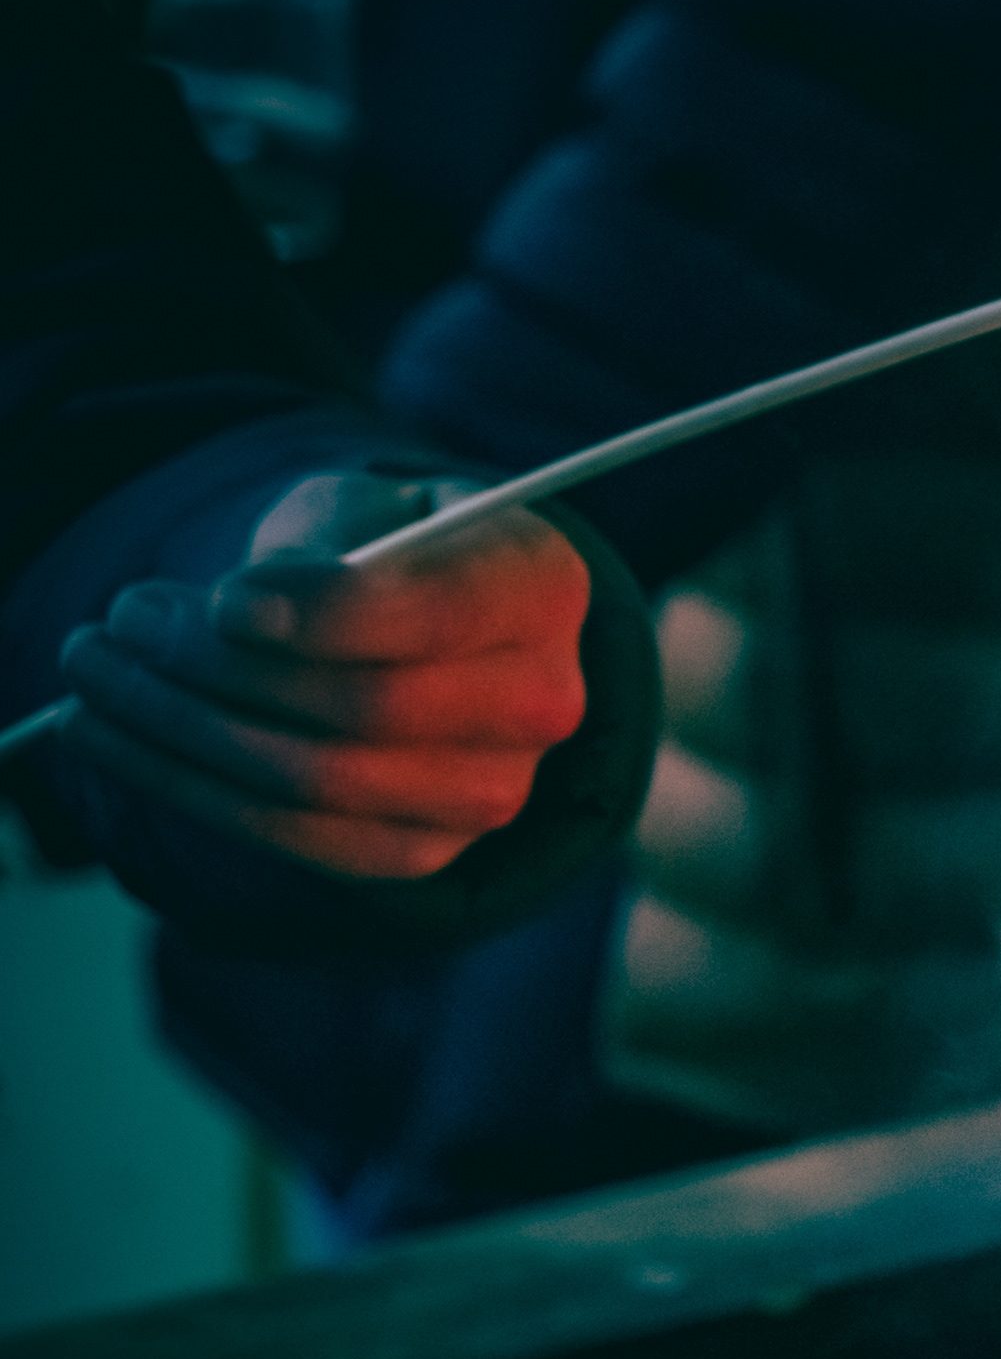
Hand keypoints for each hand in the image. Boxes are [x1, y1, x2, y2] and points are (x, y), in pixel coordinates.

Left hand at [58, 474, 590, 881]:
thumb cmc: (389, 550)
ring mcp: (495, 790)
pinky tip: (119, 740)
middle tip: (124, 620)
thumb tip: (239, 617)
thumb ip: (325, 545)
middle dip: (220, 669)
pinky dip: (192, 790)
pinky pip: (299, 837)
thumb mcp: (364, 509)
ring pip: (320, 781)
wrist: (434, 635)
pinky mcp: (429, 849)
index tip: (221, 601)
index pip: (440, 614)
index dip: (322, 614)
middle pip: (370, 710)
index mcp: (542, 586)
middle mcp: (544, 700)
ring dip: (180, 731)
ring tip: (98, 675)